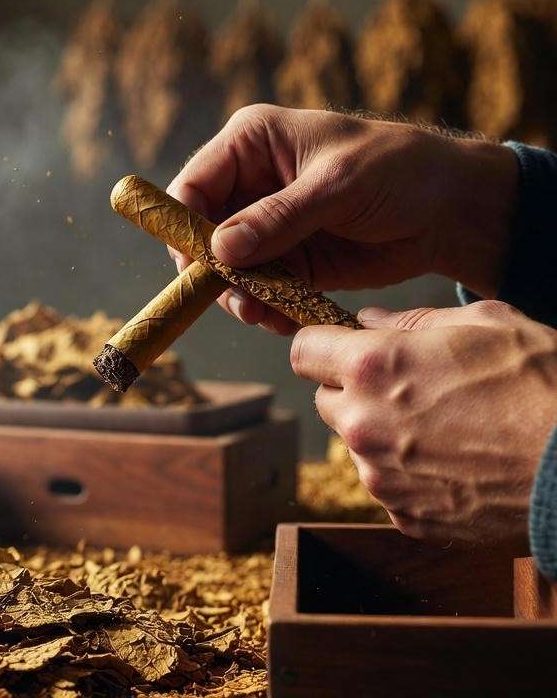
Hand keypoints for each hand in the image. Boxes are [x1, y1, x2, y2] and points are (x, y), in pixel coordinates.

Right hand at [166, 104, 517, 334]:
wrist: (454, 210)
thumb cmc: (400, 171)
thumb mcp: (338, 186)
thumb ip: (278, 217)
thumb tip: (220, 249)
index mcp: (251, 143)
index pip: (192, 185)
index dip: (185, 226)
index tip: (197, 266)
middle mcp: (249, 183)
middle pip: (201, 234)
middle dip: (212, 270)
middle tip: (235, 299)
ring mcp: (266, 225)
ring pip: (226, 269)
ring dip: (238, 296)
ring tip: (264, 313)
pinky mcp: (287, 260)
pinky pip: (257, 290)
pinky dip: (264, 308)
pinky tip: (284, 317)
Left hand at [292, 300, 556, 550]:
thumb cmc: (543, 384)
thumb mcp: (485, 324)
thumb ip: (411, 320)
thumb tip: (368, 320)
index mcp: (371, 367)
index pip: (302, 351)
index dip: (324, 346)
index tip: (345, 348)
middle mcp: (361, 424)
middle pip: (327, 401)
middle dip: (355, 391)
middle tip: (411, 388)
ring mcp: (379, 476)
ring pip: (358, 446)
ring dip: (385, 435)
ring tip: (448, 428)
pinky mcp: (403, 516)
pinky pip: (389, 486)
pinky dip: (412, 475)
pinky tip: (458, 463)